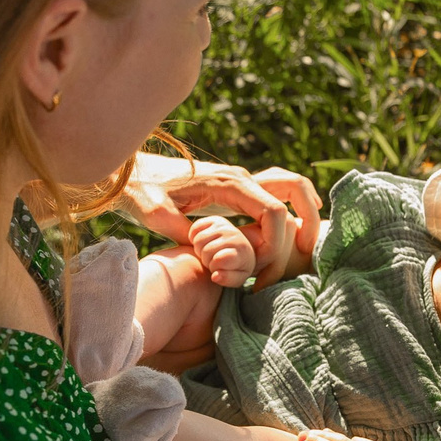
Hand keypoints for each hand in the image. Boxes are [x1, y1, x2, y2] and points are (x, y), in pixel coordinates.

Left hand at [123, 152, 322, 285]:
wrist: (134, 172)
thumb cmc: (142, 192)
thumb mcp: (154, 214)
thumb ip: (180, 229)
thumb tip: (206, 250)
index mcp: (228, 184)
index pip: (272, 212)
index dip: (276, 244)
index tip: (263, 269)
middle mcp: (241, 178)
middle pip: (293, 192)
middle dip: (306, 224)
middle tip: (306, 255)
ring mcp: (241, 181)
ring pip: (290, 186)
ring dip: (305, 210)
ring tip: (307, 244)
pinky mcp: (236, 188)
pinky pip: (275, 194)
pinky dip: (292, 208)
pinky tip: (292, 233)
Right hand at [188, 216, 258, 288]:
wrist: (239, 251)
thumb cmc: (237, 268)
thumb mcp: (236, 278)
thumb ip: (227, 279)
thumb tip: (215, 276)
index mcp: (242, 250)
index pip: (218, 259)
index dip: (214, 267)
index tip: (219, 269)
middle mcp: (234, 234)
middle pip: (205, 251)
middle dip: (206, 260)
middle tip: (213, 262)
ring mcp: (225, 225)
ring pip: (198, 240)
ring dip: (200, 250)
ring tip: (209, 254)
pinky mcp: (215, 219)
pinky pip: (195, 228)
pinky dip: (194, 237)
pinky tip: (204, 243)